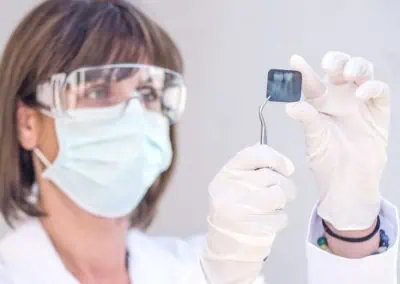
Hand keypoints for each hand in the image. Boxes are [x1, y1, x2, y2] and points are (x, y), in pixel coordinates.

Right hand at [201, 144, 295, 283]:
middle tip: (277, 194)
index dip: (275, 158)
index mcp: (226, 174)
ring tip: (274, 206)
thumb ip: (254, 169)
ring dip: (284, 201)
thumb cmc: (235, 208)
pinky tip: (268, 221)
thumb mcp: (235, 183)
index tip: (287, 168)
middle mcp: (231, 188)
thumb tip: (286, 166)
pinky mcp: (254, 227)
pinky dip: (280, 219)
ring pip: (279, 194)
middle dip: (283, 184)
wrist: (226, 245)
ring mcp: (242, 208)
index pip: (253, 155)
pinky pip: (282, 216)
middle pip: (271, 176)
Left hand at [286, 51, 389, 229]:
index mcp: (319, 103)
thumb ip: (306, 120)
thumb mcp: (314, 139)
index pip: (312, 82)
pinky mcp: (378, 111)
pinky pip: (380, 91)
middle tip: (329, 64)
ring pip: (362, 73)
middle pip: (340, 69)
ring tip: (347, 74)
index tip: (294, 60)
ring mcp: (360, 103)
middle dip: (337, 60)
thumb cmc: (327, 161)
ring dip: (356, 67)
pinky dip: (372, 87)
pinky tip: (361, 94)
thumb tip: (290, 106)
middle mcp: (339, 99)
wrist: (348, 182)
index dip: (304, 70)